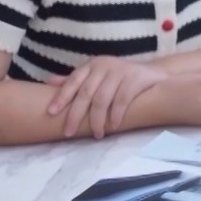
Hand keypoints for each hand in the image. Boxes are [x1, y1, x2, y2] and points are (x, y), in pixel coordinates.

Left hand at [46, 57, 168, 138]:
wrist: (151, 74)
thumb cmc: (118, 77)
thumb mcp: (95, 75)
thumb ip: (74, 80)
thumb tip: (49, 82)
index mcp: (91, 65)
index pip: (73, 81)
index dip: (61, 97)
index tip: (51, 113)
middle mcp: (103, 66)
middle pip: (86, 93)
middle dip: (76, 115)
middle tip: (69, 132)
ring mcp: (119, 72)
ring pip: (102, 99)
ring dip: (97, 120)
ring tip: (96, 134)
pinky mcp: (134, 79)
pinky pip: (121, 100)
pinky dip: (116, 115)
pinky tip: (112, 126)